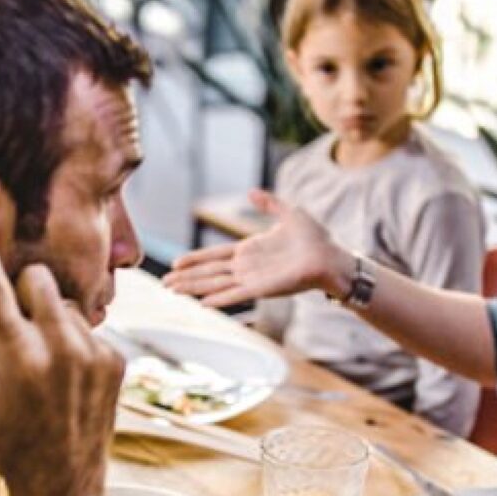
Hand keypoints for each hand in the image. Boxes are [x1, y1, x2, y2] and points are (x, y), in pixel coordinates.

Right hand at [0, 203, 123, 495]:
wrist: (64, 488)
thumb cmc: (6, 447)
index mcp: (19, 359)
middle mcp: (62, 349)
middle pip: (37, 279)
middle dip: (21, 292)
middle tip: (12, 330)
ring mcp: (94, 353)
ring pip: (65, 301)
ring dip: (47, 318)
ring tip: (41, 364)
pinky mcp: (115, 360)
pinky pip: (87, 325)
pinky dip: (71, 339)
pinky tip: (65, 378)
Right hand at [162, 190, 348, 307]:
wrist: (332, 257)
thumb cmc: (315, 238)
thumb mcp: (289, 213)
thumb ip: (268, 204)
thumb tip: (251, 192)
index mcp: (250, 250)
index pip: (215, 256)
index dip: (195, 259)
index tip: (175, 262)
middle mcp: (247, 267)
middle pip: (209, 273)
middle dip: (186, 277)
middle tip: (164, 283)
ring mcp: (253, 279)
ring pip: (216, 284)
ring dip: (194, 288)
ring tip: (173, 291)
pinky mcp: (263, 289)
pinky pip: (236, 295)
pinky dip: (219, 300)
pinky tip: (202, 304)